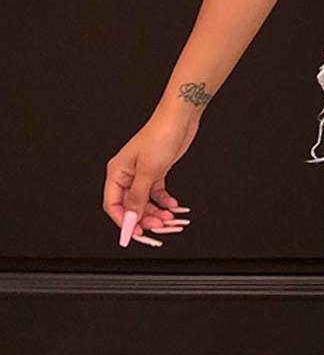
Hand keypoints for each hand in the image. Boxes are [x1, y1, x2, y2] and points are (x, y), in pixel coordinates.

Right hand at [103, 107, 199, 247]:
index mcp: (117, 172)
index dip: (123, 221)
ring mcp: (142, 174)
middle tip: (158, 226)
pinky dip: (164, 202)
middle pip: (131, 205)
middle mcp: (127, 174)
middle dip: (144, 218)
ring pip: (145, 201)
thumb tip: (132, 217)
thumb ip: (139, 197)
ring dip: (156, 211)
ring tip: (169, 217)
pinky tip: (173, 205)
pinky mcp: (156, 172)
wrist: (178, 121)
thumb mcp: (149, 172)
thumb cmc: (160, 137)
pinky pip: (157, 194)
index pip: (113, 204)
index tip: (135, 233)